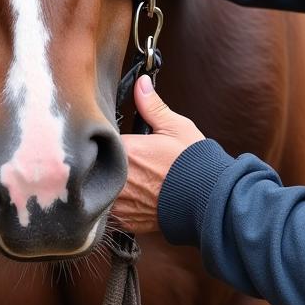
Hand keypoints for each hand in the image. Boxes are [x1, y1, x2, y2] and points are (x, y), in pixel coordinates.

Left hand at [115, 74, 205, 233]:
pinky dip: (117, 205)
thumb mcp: (176, 127)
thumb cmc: (193, 162)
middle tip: (120, 158)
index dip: (106, 139)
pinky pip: (111, 212)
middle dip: (105, 161)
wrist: (208, 200)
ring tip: (125, 179)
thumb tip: (141, 83)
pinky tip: (132, 198)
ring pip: (101, 190)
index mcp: (125, 151)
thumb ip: (152, 105)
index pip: (100, 141)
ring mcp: (120, 204)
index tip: (113, 139)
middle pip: (96, 166)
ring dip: (107, 184)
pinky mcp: (126, 221)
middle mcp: (116, 179)